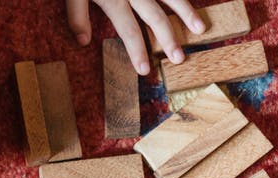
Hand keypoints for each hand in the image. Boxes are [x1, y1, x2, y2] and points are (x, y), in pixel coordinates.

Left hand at [66, 0, 205, 74]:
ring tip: (200, 29)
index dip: (137, 51)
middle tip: (179, 59)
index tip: (145, 70)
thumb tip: (83, 43)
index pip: (128, 30)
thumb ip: (76, 16)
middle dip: (168, 39)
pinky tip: (196, 4)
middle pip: (154, 17)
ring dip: (187, 13)